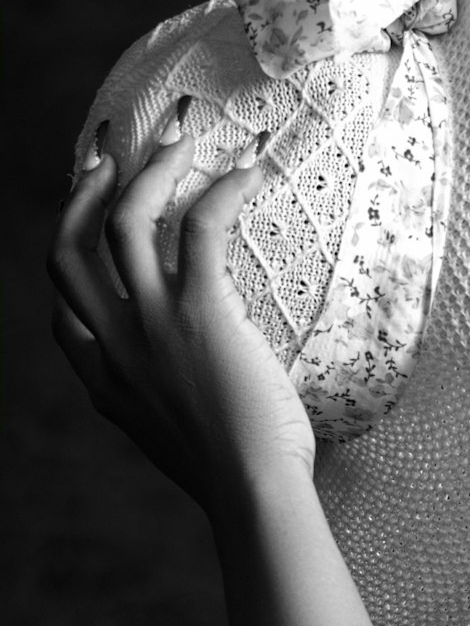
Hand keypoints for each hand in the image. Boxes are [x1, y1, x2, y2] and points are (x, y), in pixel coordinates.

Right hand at [48, 130, 316, 512]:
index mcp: (103, 382)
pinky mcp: (202, 313)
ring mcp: (152, 327)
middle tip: (108, 149)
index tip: (89, 216)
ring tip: (178, 132)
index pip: (60, 311)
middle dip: (83, 190)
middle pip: (69, 249)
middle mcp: (113, 348)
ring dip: (148, 168)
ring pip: (125, 224)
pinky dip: (222, 188)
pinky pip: (202, 228)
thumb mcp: (174, 440)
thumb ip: (163, 403)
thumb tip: (188, 382)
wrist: (254, 494)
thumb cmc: (237, 475)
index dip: (68, 254)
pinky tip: (249, 165)